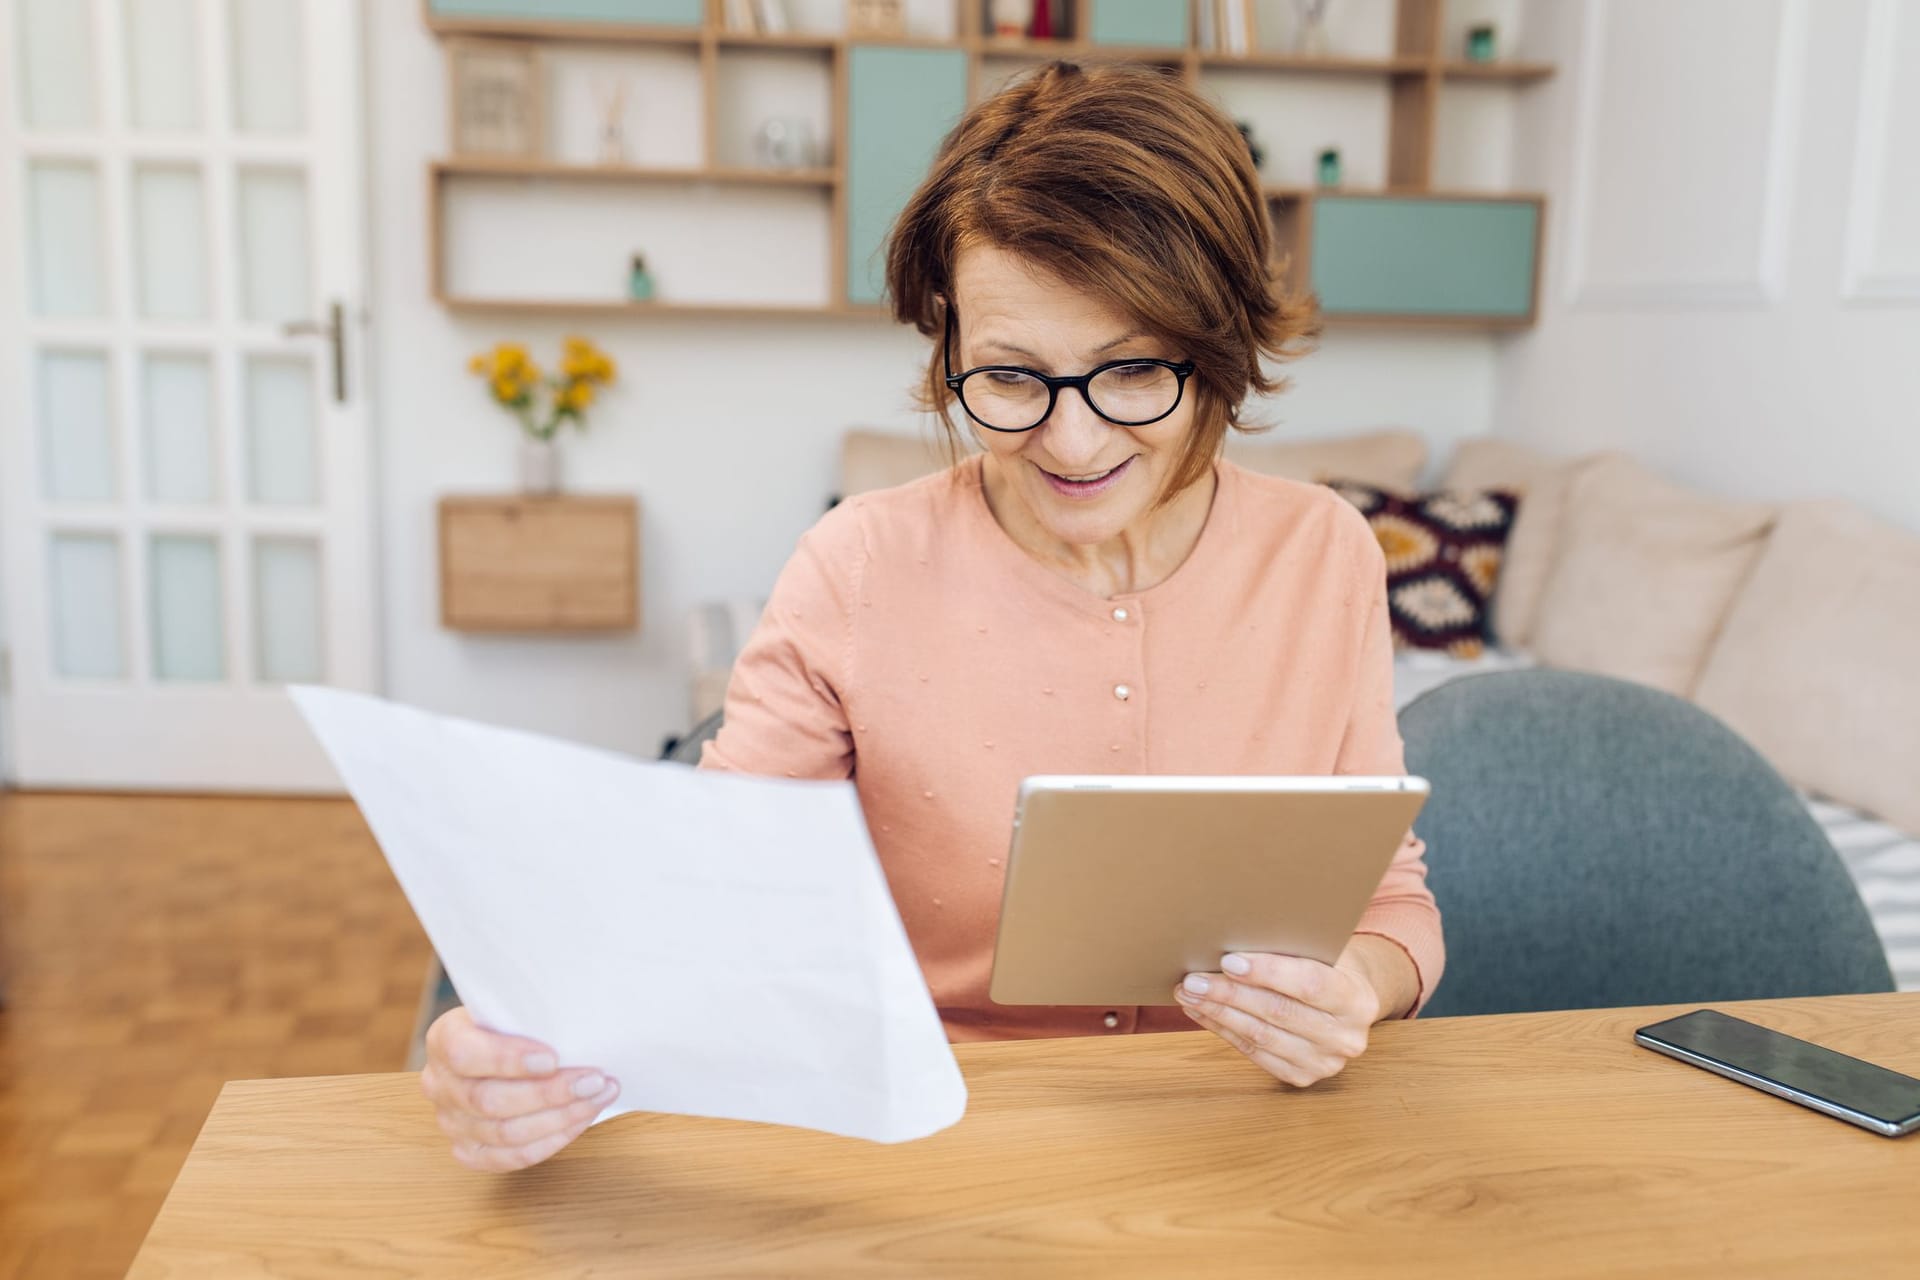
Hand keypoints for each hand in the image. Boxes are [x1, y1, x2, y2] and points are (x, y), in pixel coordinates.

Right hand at [420, 1006, 619, 1171]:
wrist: (500, 1046)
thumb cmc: (513, 1023)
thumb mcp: (514, 1005)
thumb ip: (531, 1014)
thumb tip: (575, 1024)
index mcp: (443, 1039)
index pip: (465, 1054)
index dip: (507, 1059)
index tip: (553, 1058)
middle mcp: (439, 1084)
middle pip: (489, 1100)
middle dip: (549, 1093)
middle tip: (594, 1080)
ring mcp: (451, 1122)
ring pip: (504, 1133)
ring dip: (560, 1118)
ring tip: (597, 1096)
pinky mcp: (470, 1151)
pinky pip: (511, 1157)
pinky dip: (552, 1141)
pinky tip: (580, 1119)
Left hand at [1173, 946, 1383, 1087]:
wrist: (1348, 1002)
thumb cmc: (1328, 966)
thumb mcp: (1323, 950)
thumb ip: (1291, 948)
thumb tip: (1232, 940)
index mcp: (1358, 1000)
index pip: (1310, 984)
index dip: (1268, 972)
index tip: (1228, 961)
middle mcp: (1346, 1037)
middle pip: (1278, 1012)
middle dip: (1229, 994)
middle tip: (1193, 979)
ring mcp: (1324, 1062)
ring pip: (1260, 1036)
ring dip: (1218, 1013)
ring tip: (1188, 993)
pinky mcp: (1301, 1077)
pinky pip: (1253, 1053)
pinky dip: (1222, 1030)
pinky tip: (1201, 1012)